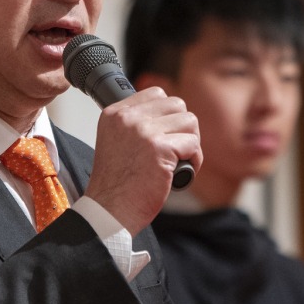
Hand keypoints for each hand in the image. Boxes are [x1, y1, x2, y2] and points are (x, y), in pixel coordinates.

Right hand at [83, 87, 200, 233]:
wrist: (109, 210)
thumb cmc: (116, 184)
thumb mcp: (116, 142)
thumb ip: (135, 125)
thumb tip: (169, 116)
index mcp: (115, 114)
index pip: (155, 93)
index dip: (167, 115)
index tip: (164, 136)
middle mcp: (127, 118)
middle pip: (176, 104)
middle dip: (182, 127)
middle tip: (175, 149)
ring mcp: (144, 131)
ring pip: (189, 121)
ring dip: (190, 143)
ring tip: (178, 161)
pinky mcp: (160, 148)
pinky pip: (193, 144)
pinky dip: (193, 161)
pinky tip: (179, 174)